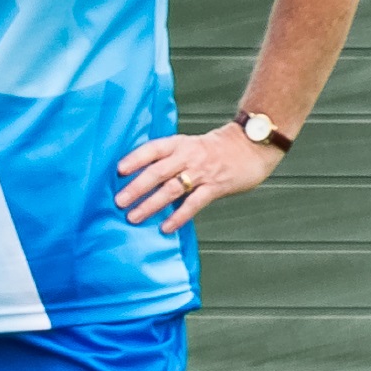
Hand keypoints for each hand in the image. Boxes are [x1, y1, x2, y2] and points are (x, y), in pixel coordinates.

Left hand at [115, 122, 282, 233]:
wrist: (252, 145)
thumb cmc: (216, 148)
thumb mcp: (190, 145)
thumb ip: (169, 158)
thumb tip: (140, 177)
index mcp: (179, 144)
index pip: (153, 149)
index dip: (135, 159)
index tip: (117, 171)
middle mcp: (188, 156)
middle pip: (158, 171)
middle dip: (136, 187)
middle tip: (119, 201)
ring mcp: (202, 172)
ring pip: (172, 188)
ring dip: (151, 204)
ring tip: (134, 217)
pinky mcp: (216, 186)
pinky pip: (194, 203)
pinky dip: (178, 216)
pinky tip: (165, 227)